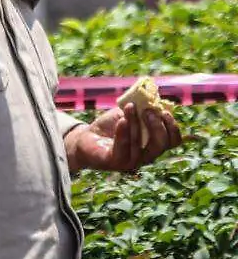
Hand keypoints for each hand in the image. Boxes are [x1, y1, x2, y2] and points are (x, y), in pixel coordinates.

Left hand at [65, 102, 183, 173]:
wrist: (86, 138)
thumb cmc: (111, 126)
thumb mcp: (128, 114)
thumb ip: (142, 107)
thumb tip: (152, 95)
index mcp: (153, 145)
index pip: (173, 141)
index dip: (172, 126)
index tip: (163, 111)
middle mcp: (146, 156)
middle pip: (161, 144)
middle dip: (157, 126)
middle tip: (147, 111)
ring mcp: (131, 161)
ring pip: (140, 143)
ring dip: (135, 122)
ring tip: (129, 107)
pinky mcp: (114, 162)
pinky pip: (122, 149)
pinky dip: (123, 133)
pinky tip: (122, 121)